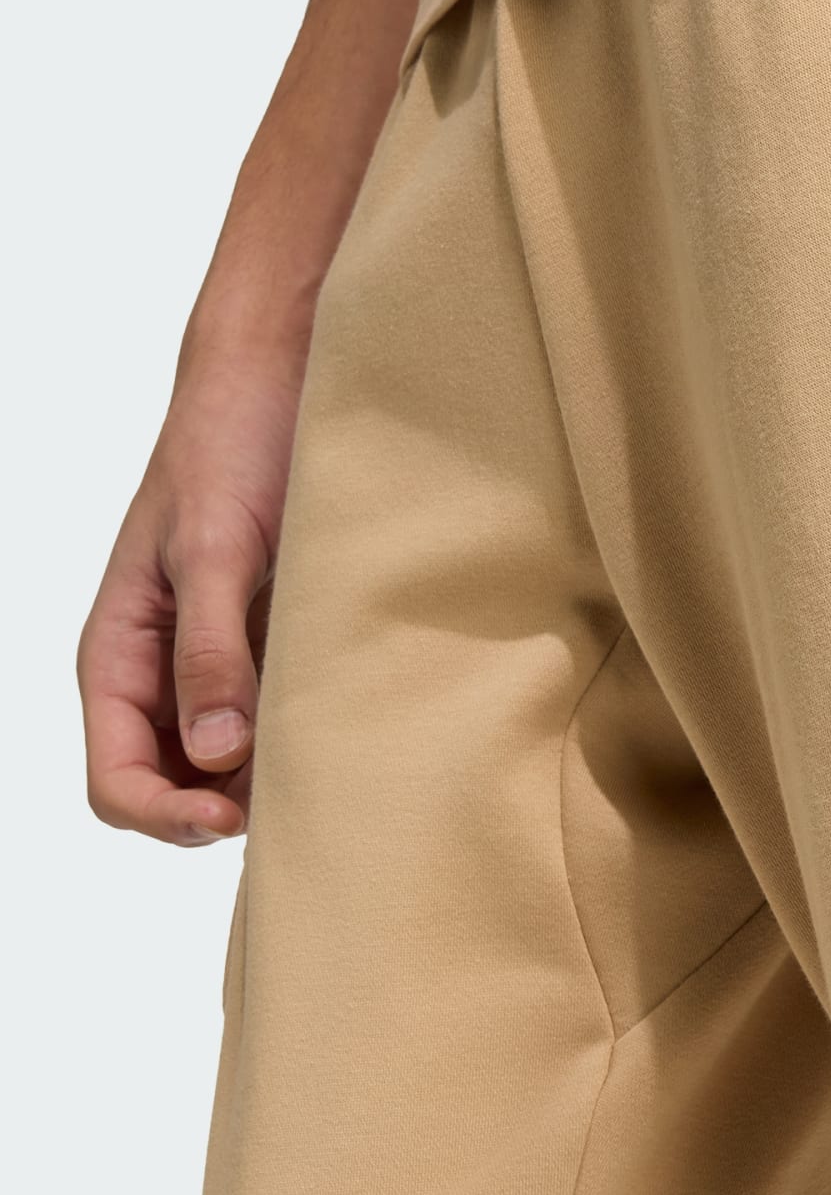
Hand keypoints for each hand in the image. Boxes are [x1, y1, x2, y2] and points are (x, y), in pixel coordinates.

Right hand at [79, 315, 302, 842]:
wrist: (282, 379)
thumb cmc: (231, 447)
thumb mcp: (216, 548)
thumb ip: (209, 649)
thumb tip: (214, 755)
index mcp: (119, 650)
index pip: (116, 778)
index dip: (167, 816)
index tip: (235, 816)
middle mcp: (162, 668)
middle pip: (171, 785)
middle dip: (220, 811)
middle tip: (299, 798)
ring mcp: (216, 660)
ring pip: (226, 763)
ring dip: (266, 779)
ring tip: (331, 766)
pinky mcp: (270, 642)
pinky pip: (275, 715)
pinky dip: (301, 736)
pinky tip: (349, 729)